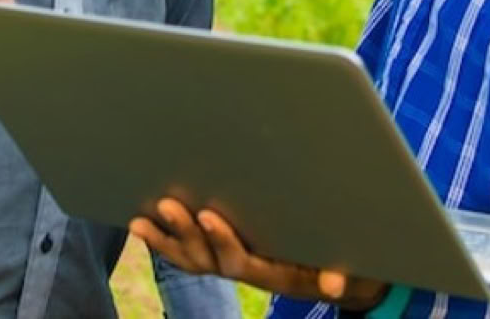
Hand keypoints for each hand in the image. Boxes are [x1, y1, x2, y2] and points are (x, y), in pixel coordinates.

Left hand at [130, 199, 386, 310]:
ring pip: (190, 259)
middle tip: (168, 205)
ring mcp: (227, 264)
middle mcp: (244, 270)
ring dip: (165, 240)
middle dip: (186, 233)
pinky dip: (164, 241)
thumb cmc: (342, 264)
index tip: (208, 215)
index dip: (222, 241)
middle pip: (207, 260)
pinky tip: (141, 223)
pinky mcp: (217, 255)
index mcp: (271, 273)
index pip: (240, 261)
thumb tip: (333, 284)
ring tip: (140, 219)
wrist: (334, 277)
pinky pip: (185, 255)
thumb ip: (340, 274)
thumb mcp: (350, 270)